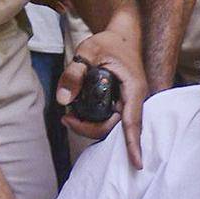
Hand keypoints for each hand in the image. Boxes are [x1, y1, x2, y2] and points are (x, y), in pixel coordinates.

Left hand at [59, 23, 148, 168]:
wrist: (123, 35)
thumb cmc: (109, 42)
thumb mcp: (87, 51)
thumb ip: (74, 74)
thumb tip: (64, 100)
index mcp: (133, 88)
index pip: (132, 121)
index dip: (133, 143)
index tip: (136, 163)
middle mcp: (134, 100)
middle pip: (115, 128)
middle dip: (90, 129)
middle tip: (65, 118)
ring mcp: (128, 103)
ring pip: (111, 125)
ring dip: (90, 126)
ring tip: (68, 115)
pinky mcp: (122, 104)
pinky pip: (110, 119)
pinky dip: (94, 120)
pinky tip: (77, 113)